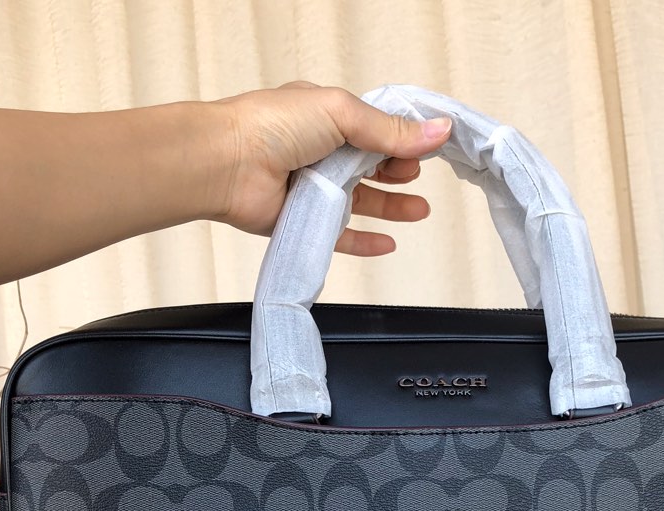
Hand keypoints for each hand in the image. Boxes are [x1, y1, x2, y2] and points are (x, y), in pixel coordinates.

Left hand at [206, 82, 452, 255]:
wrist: (226, 164)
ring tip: (419, 211)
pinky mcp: (303, 221)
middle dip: (398, 172)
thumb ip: (390, 130)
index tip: (428, 150)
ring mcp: (311, 188)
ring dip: (392, 207)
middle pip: (371, 167)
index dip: (401, 139)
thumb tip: (438, 131)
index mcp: (327, 118)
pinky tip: (388, 243)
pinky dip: (364, 241)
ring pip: (361, 202)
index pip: (374, 129)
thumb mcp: (341, 114)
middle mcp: (319, 152)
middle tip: (417, 178)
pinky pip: (340, 236)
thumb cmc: (272, 126)